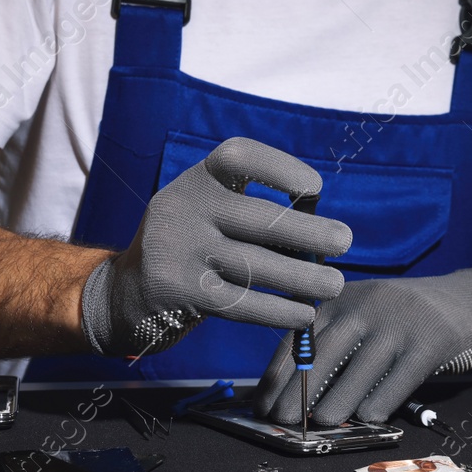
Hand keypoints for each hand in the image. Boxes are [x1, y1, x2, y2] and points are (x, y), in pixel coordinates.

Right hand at [80, 136, 350, 357]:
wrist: (127, 292)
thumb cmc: (192, 244)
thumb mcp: (208, 211)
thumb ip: (252, 211)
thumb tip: (320, 229)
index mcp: (196, 178)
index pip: (239, 157)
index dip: (282, 167)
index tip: (315, 189)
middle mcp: (183, 207)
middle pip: (260, 219)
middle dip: (310, 233)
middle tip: (344, 241)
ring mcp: (179, 251)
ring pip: (257, 265)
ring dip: (305, 278)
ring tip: (334, 285)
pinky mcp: (181, 293)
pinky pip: (243, 302)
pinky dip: (280, 310)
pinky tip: (304, 314)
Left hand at [253, 268, 471, 424]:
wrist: (466, 302)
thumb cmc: (402, 319)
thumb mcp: (364, 316)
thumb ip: (332, 343)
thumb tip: (290, 394)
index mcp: (341, 299)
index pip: (298, 339)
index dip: (277, 376)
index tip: (263, 406)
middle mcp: (365, 306)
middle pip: (322, 355)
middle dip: (297, 393)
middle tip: (282, 423)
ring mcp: (398, 324)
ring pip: (357, 373)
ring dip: (335, 405)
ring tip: (321, 426)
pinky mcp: (429, 344)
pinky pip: (396, 383)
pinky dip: (378, 405)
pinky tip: (367, 421)